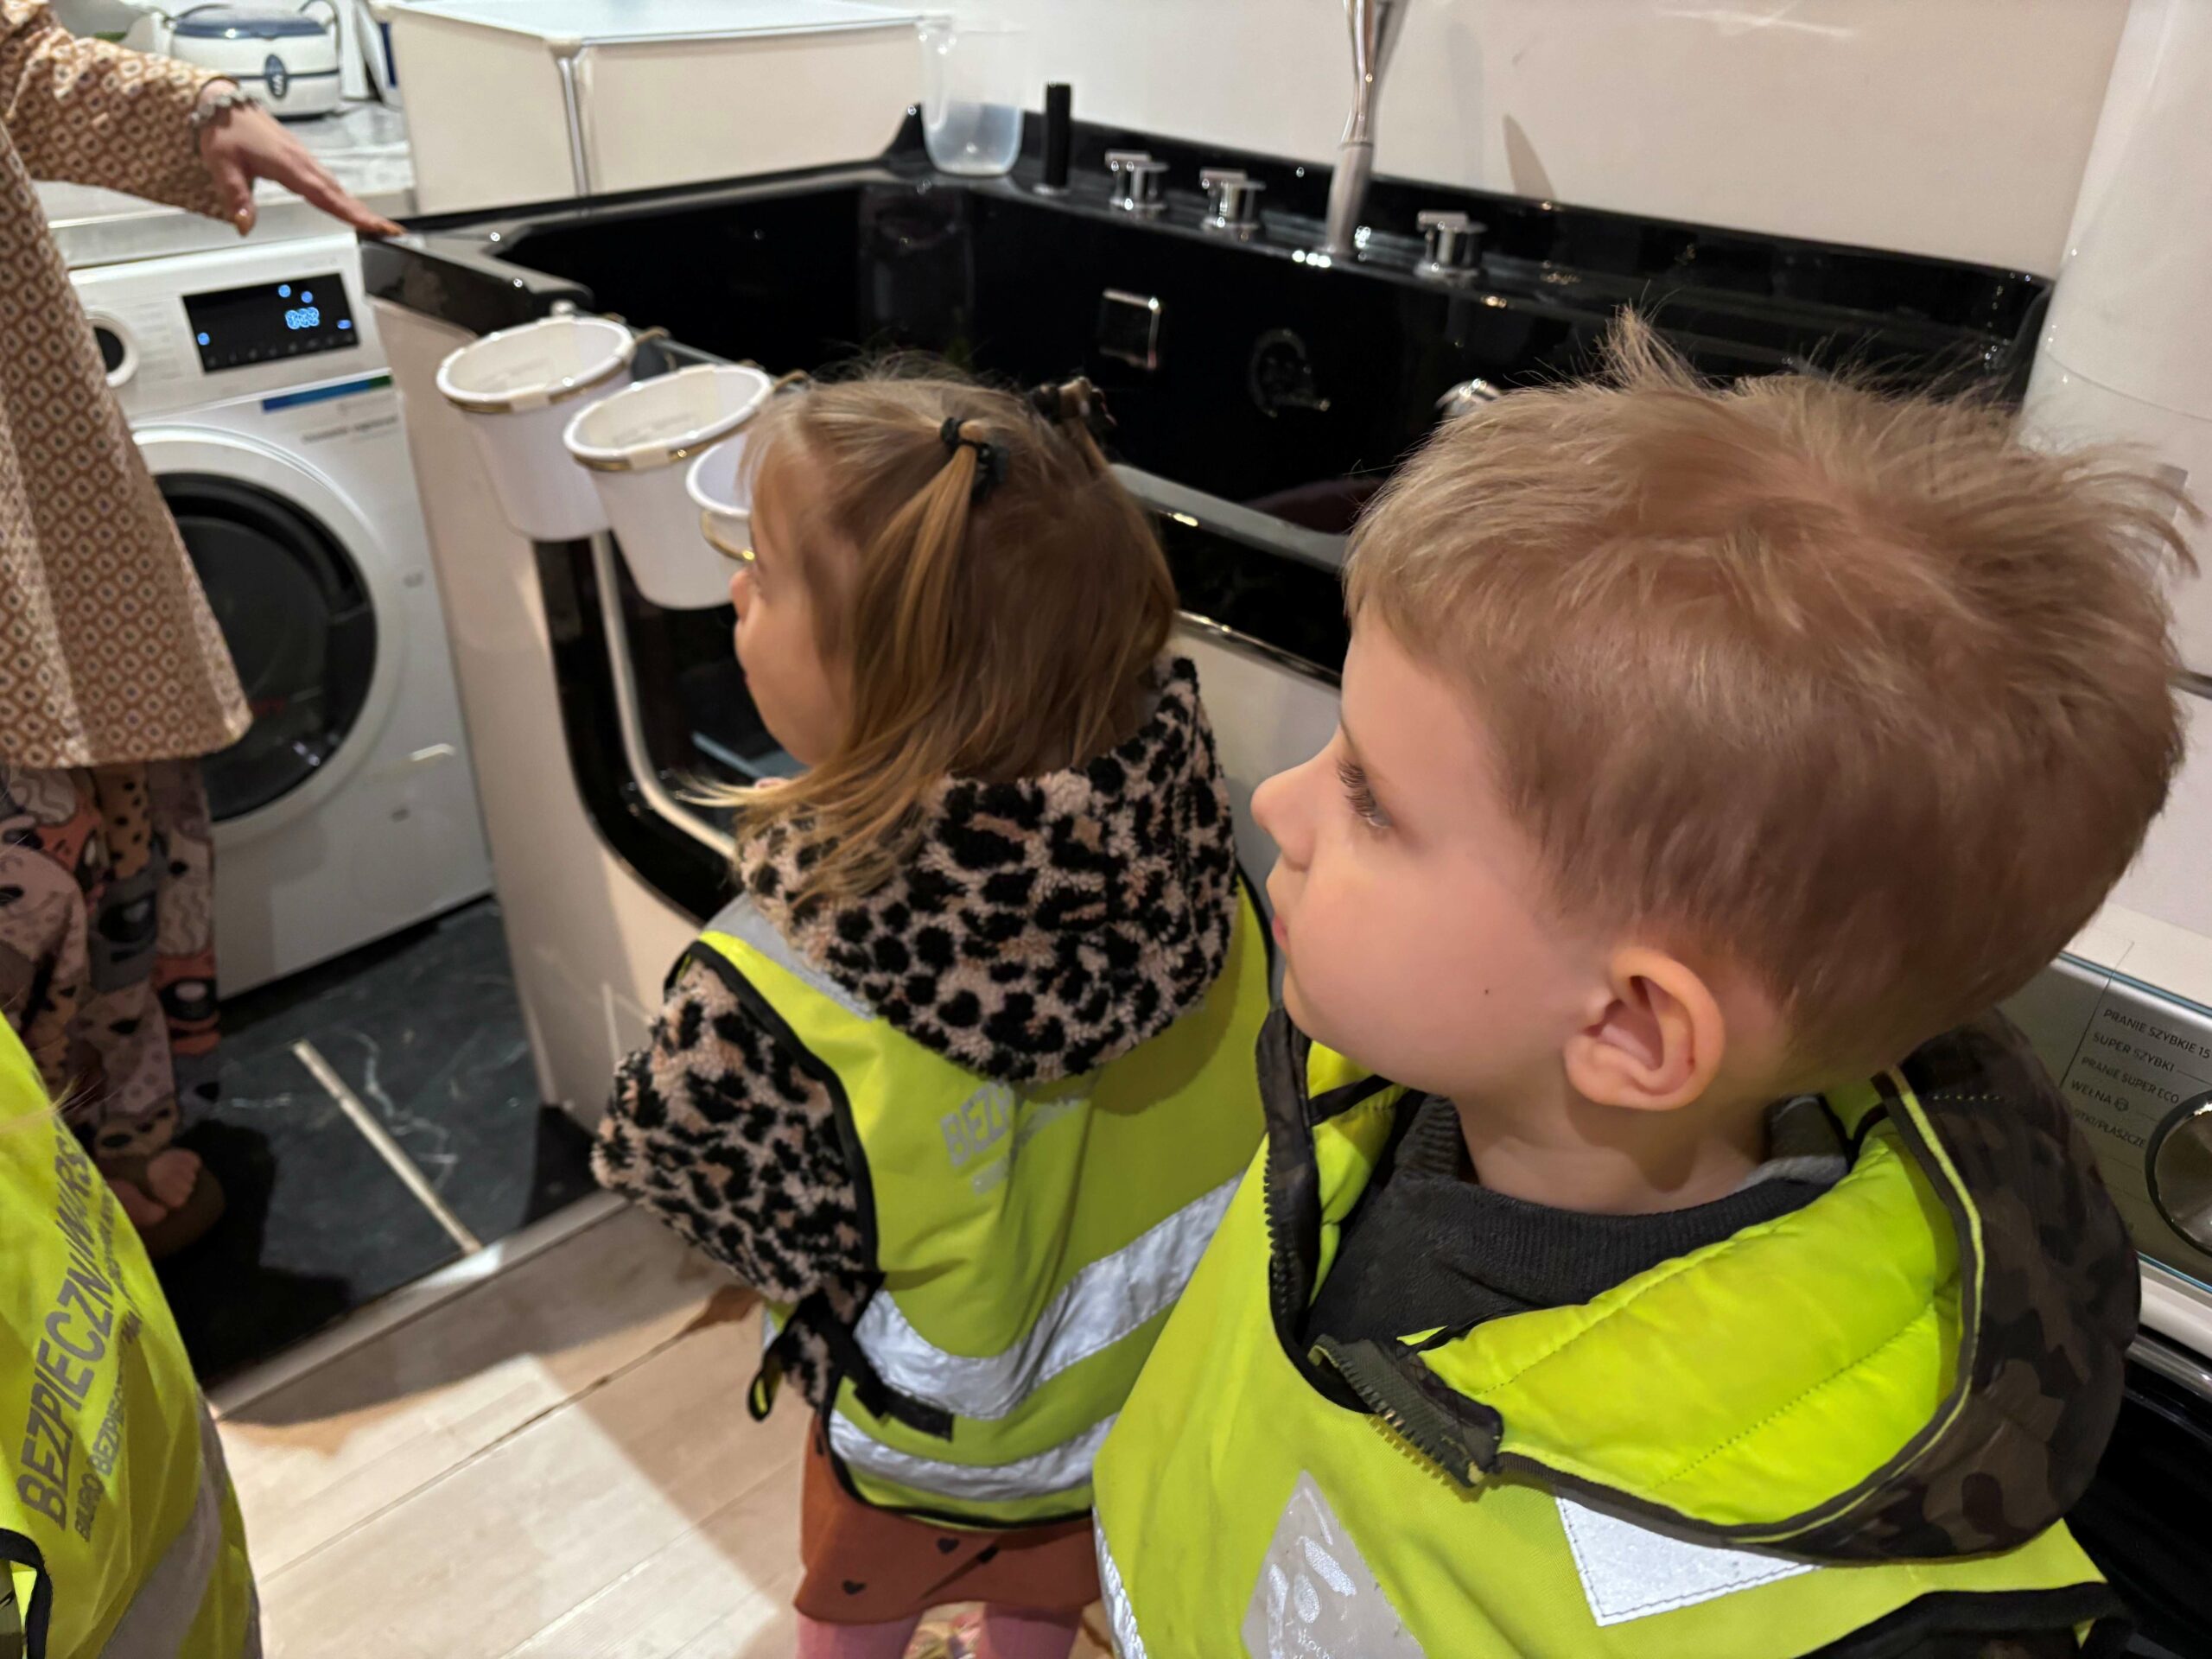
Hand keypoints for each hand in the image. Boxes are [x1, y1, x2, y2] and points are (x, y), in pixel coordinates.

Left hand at [196, 87, 403, 237]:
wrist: (221, 103)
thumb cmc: (223, 130)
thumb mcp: (222, 164)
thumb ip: (236, 197)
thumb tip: (245, 226)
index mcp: (288, 165)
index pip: (326, 195)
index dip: (352, 213)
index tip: (375, 226)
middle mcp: (301, 162)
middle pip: (339, 194)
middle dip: (366, 213)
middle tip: (391, 231)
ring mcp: (303, 159)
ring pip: (336, 187)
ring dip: (357, 206)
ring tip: (376, 224)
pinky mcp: (300, 158)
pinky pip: (327, 180)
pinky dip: (342, 196)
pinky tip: (347, 205)